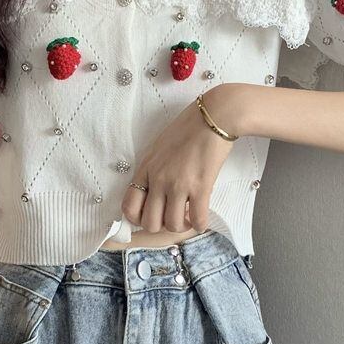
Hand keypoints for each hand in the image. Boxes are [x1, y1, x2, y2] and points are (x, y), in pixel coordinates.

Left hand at [122, 84, 240, 232]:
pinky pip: (197, 220)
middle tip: (172, 217)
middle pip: (149, 223)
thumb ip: (153, 169)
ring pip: (172, 225)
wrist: (215, 116)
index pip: (129, 207)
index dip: (138, 219)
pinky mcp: (200, 186)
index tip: (152, 215)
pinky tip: (202, 219)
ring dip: (181, 226)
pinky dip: (200, 225)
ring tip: (188, 216)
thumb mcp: (159, 147)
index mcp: (146, 169)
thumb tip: (153, 191)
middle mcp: (158, 179)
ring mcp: (178, 184)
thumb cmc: (189, 128)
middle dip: (161, 226)